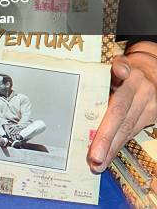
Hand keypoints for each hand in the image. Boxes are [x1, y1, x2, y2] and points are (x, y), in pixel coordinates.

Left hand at [87, 48, 156, 172]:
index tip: (120, 72)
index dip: (120, 71)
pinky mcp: (153, 115)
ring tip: (98, 161)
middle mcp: (139, 86)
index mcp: (127, 70)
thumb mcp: (115, 66)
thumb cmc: (126, 72)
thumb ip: (103, 74)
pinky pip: (133, 132)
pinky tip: (109, 156)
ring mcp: (148, 102)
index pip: (121, 70)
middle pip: (120, 111)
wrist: (151, 72)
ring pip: (128, 127)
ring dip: (112, 147)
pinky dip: (118, 145)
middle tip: (94, 154)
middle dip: (106, 135)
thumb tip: (78, 82)